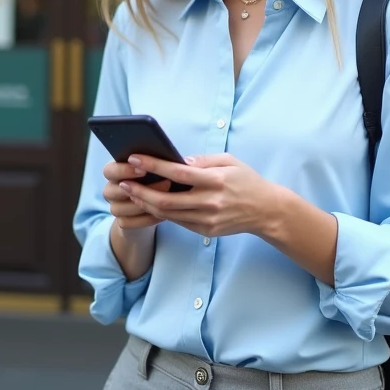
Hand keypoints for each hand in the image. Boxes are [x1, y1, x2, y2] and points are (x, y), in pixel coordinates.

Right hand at [102, 160, 169, 230]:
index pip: (109, 171)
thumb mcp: (155, 169)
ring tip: (168, 199)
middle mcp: (110, 190)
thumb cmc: (156, 179)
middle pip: (110, 191)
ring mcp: (115, 207)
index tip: (144, 169)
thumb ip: (154, 163)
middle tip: (165, 183)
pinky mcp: (122, 222)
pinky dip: (147, 219)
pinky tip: (163, 214)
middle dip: (137, 189)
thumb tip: (170, 158)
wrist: (154, 204)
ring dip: (143, 204)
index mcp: (114, 173)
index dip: (124, 171)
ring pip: (119, 209)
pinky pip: (129, 223)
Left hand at [120, 153, 285, 238]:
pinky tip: (149, 203)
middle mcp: (210, 202)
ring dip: (145, 203)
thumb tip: (175, 160)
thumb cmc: (246, 180)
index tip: (135, 158)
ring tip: (131, 192)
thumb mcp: (228, 161)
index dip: (153, 166)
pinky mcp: (206, 231)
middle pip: (166, 199)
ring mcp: (207, 219)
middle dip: (140, 190)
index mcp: (215, 181)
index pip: (177, 173)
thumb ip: (202, 160)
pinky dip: (160, 213)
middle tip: (122, 181)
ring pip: (168, 214)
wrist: (266, 210)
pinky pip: (177, 221)